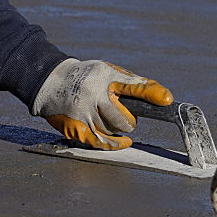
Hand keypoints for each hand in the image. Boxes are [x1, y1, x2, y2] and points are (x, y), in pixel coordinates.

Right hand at [32, 58, 173, 149]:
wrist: (50, 83)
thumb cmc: (86, 77)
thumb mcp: (108, 72)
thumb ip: (132, 84)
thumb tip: (162, 97)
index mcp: (104, 77)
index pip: (131, 86)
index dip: (150, 93)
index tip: (166, 100)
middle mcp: (93, 95)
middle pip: (124, 119)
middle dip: (129, 120)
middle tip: (125, 115)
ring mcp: (83, 113)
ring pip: (113, 131)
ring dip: (117, 130)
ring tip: (109, 119)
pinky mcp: (76, 128)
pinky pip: (102, 143)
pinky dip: (115, 144)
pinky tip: (123, 142)